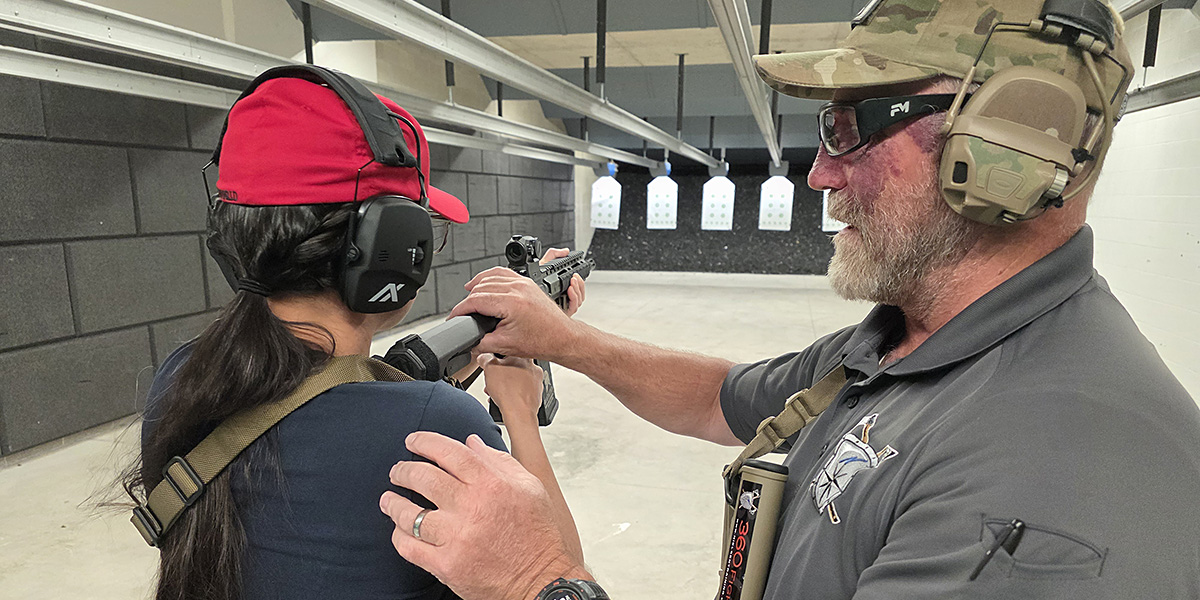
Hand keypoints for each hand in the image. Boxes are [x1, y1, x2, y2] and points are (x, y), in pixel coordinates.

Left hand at [380, 433, 588, 599]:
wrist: (543, 581)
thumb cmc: (539, 535)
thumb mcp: (530, 487)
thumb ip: (498, 461)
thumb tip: (471, 443)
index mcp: (492, 484)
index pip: (449, 452)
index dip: (425, 442)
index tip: (413, 441)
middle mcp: (471, 507)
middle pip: (424, 478)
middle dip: (404, 470)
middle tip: (398, 470)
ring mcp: (457, 537)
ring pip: (411, 514)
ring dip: (394, 504)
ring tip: (389, 499)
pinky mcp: (447, 565)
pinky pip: (411, 547)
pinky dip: (399, 536)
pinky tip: (399, 530)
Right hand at [450, 267, 580, 358]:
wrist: (562, 338)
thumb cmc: (543, 341)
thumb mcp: (506, 345)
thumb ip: (482, 342)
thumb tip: (468, 341)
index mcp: (511, 302)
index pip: (476, 300)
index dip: (460, 310)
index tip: (454, 317)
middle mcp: (517, 288)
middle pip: (481, 288)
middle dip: (467, 301)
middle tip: (462, 314)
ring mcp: (523, 283)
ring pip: (491, 277)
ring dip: (477, 286)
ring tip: (468, 297)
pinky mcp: (528, 282)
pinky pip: (504, 272)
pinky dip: (491, 277)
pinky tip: (484, 283)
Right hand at [478, 354, 543, 423]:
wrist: (519, 413)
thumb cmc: (509, 391)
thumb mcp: (489, 368)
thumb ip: (485, 358)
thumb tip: (483, 357)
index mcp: (524, 358)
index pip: (508, 353)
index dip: (496, 360)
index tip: (490, 366)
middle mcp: (534, 369)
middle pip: (512, 367)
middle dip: (499, 375)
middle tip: (491, 381)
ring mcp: (536, 383)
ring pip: (516, 380)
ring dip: (504, 385)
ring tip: (495, 392)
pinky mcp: (536, 395)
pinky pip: (521, 392)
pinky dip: (512, 394)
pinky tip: (504, 398)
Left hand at [539, 248, 586, 316]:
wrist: (522, 292)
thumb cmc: (533, 284)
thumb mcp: (543, 265)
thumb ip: (553, 255)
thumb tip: (565, 251)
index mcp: (562, 290)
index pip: (578, 288)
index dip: (581, 282)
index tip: (577, 273)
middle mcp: (564, 299)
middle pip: (581, 295)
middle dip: (581, 284)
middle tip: (575, 276)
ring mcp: (563, 306)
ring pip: (579, 301)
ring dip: (578, 290)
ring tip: (572, 281)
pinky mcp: (560, 312)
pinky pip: (573, 307)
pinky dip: (574, 298)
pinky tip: (569, 290)